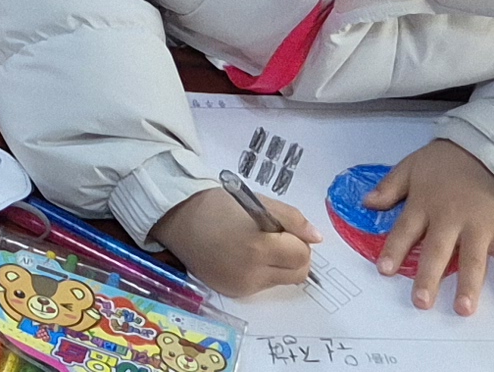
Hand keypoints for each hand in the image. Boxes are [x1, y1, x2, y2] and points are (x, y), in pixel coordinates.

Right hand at [151, 187, 315, 300]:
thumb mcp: (257, 201)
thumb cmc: (216, 206)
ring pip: (282, 281)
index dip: (299, 239)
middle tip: (277, 238)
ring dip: (280, 265)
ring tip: (257, 245)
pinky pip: (262, 285)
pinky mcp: (233, 293)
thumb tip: (316, 238)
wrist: (176, 220)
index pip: (302, 254)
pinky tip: (243, 256)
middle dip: (295, 256)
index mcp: (258, 247)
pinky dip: (262, 272)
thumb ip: (292, 219)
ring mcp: (241, 286)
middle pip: (298, 274)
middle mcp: (252, 273)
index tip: (284, 229)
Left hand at [366, 139, 493, 315]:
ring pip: (472, 259)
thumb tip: (366, 203)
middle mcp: (451, 218)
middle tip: (422, 302)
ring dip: (469, 285)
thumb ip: (390, 187)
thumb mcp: (411, 166)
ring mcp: (479, 226)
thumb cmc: (446, 161)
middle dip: (429, 277)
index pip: (405, 229)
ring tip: (463, 309)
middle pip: (438, 250)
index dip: (394, 250)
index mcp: (425, 204)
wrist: (487, 148)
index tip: (384, 270)